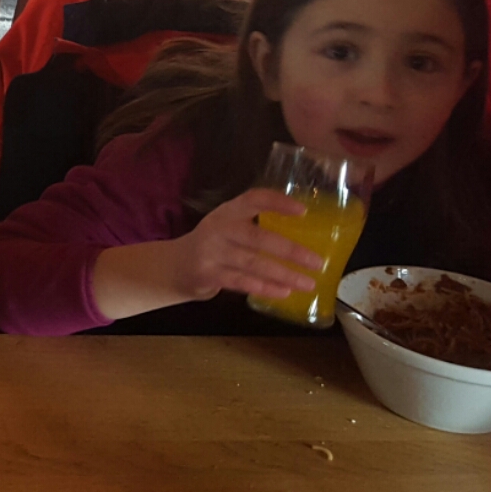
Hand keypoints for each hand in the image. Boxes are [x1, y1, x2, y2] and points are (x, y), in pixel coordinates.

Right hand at [165, 188, 323, 301]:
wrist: (174, 266)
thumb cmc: (213, 246)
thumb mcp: (228, 229)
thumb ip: (255, 229)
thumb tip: (305, 240)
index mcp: (228, 212)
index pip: (253, 199)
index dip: (277, 202)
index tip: (303, 211)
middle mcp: (218, 228)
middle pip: (258, 237)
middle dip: (290, 250)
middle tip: (316, 262)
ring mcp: (211, 251)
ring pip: (253, 263)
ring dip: (283, 274)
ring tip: (308, 283)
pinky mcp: (207, 273)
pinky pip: (241, 281)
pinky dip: (264, 287)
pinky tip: (283, 292)